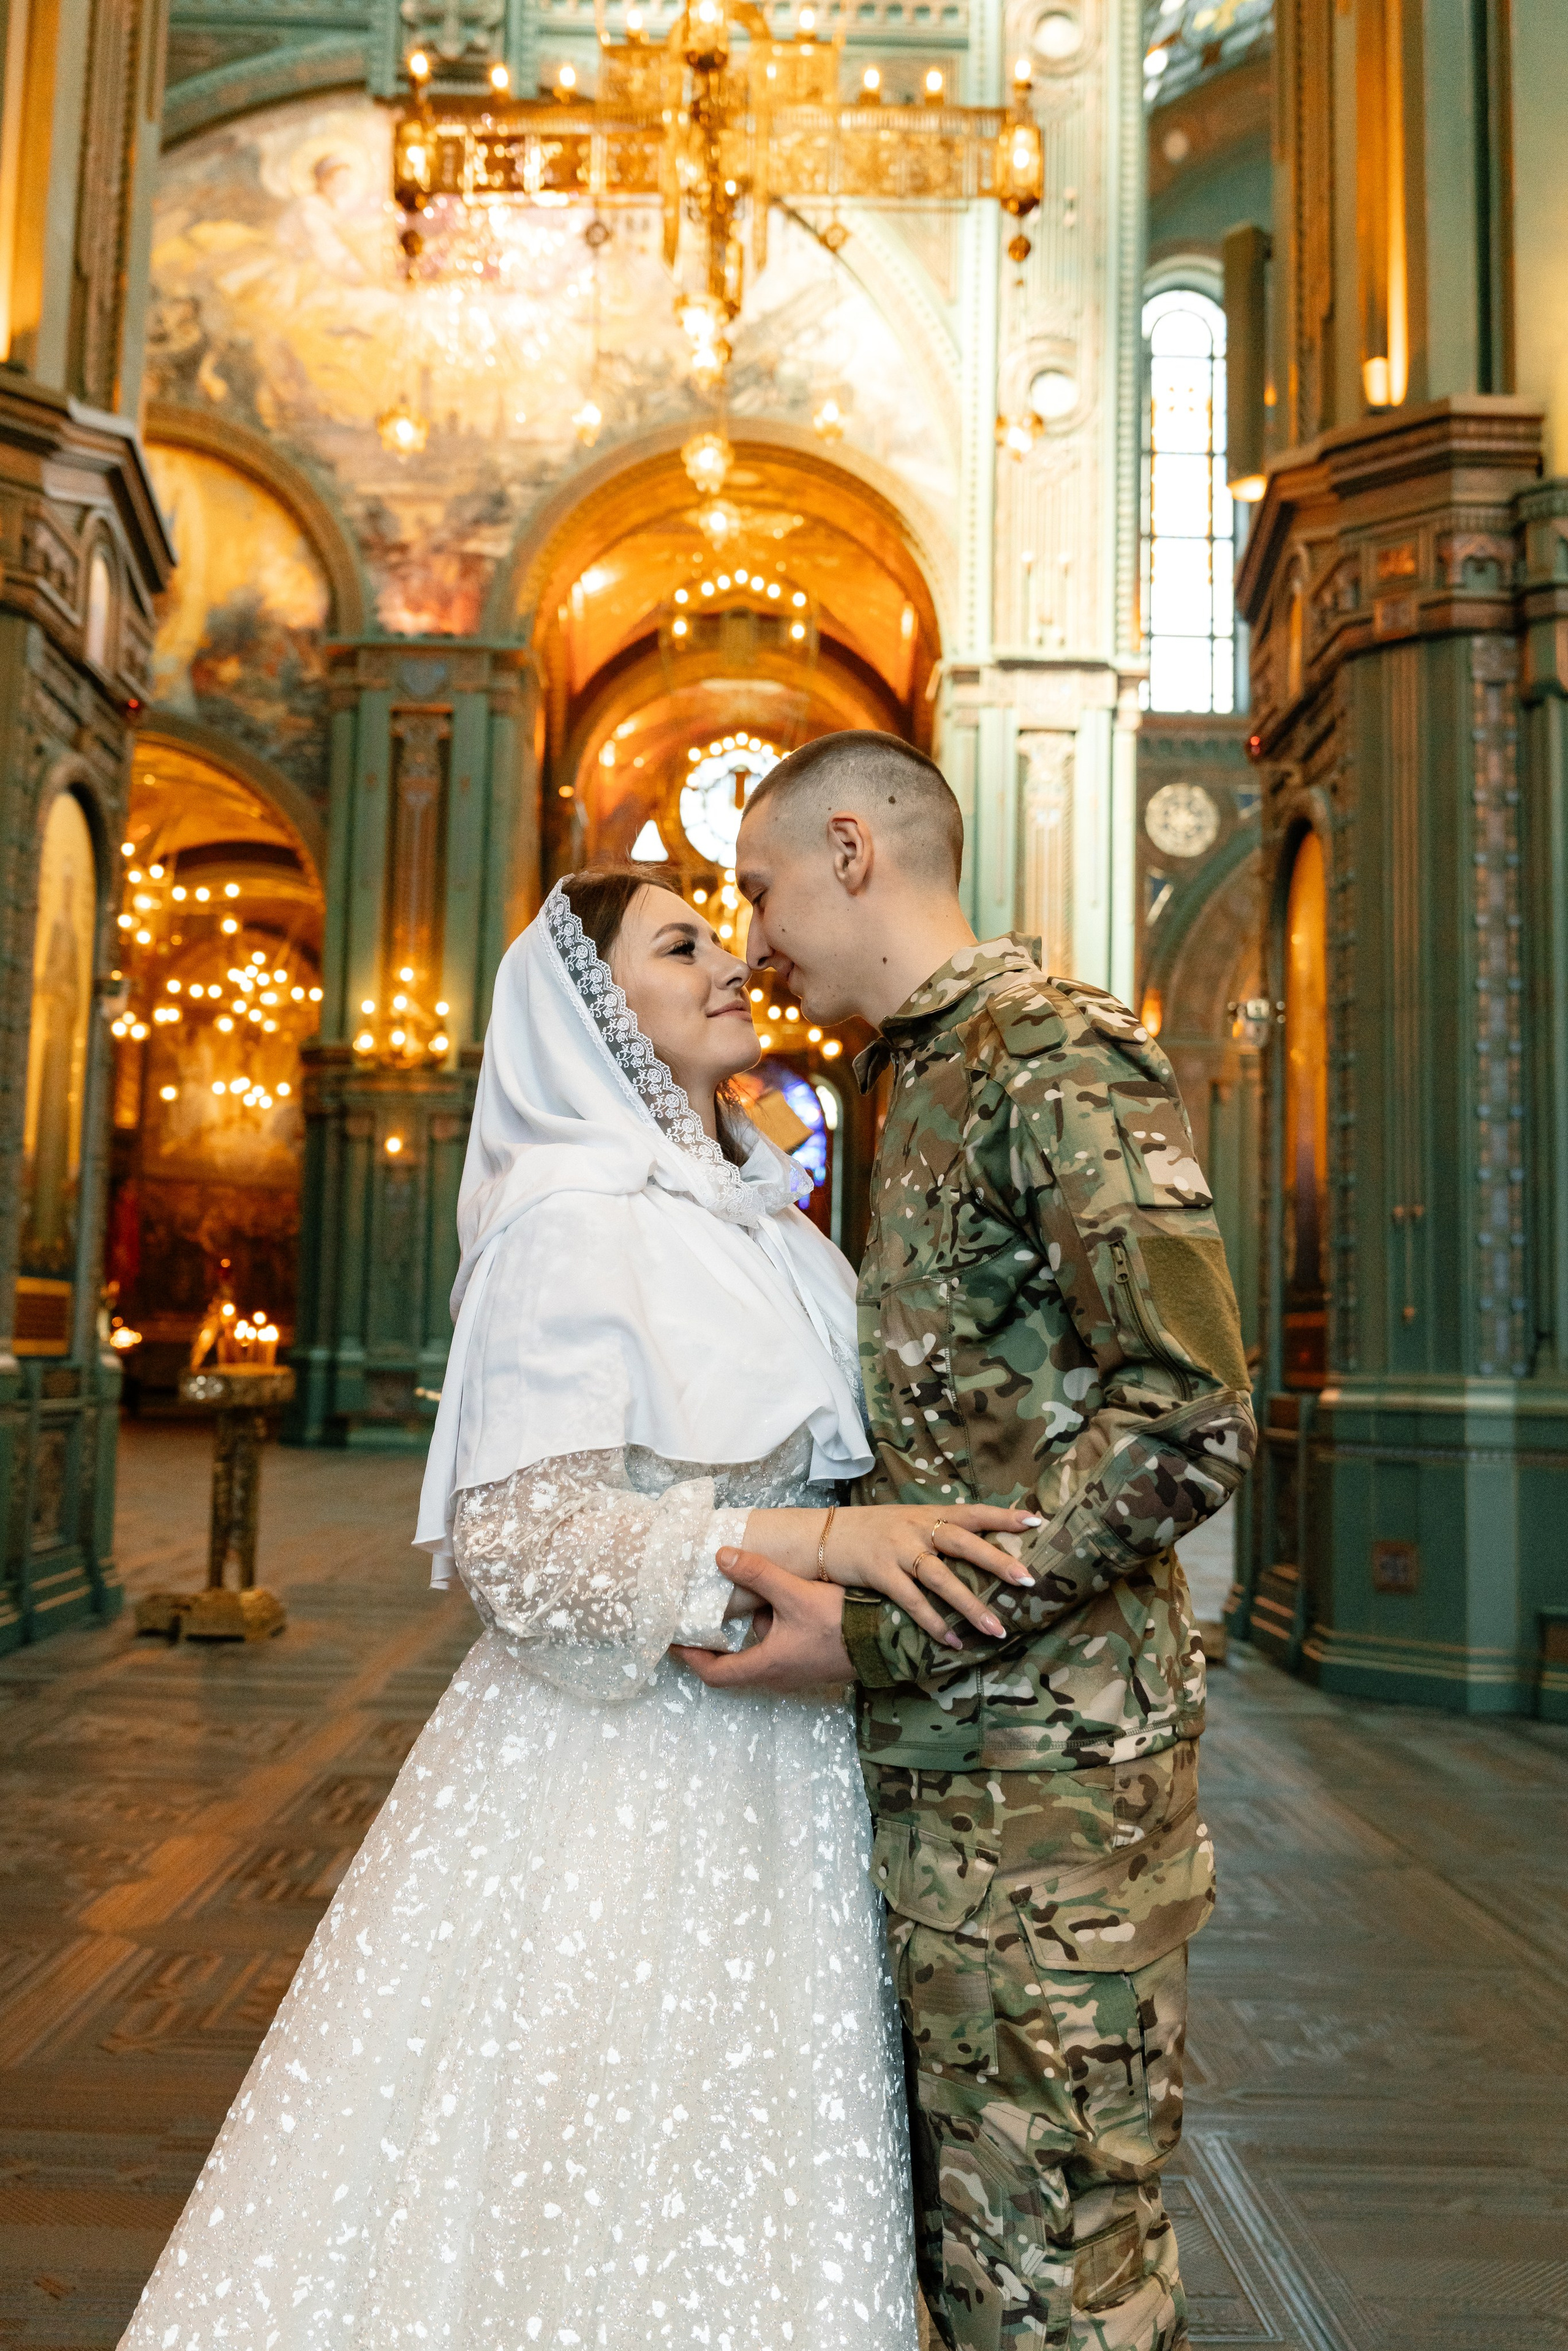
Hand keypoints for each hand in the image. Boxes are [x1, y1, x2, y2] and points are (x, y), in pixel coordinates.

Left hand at [671, 1551, 853, 1691]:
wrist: (888, 1640)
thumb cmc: (839, 1623)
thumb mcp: (793, 1594)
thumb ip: (757, 1574)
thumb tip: (719, 1555)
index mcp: (767, 1665)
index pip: (715, 1673)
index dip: (691, 1658)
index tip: (674, 1642)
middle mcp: (778, 1675)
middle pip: (735, 1666)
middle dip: (716, 1643)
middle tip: (698, 1618)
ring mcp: (797, 1671)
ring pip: (760, 1653)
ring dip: (749, 1631)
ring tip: (740, 1600)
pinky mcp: (813, 1662)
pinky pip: (780, 1649)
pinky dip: (771, 1628)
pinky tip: (779, 1601)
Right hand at [817, 1502, 1039, 1646]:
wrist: (819, 1536)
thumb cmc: (868, 1531)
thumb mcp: (904, 1521)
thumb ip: (935, 1530)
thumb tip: (974, 1547)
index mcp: (927, 1514)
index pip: (972, 1512)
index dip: (1004, 1516)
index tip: (1036, 1522)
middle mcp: (916, 1528)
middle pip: (964, 1542)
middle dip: (997, 1561)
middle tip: (1028, 1579)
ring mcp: (897, 1550)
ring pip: (942, 1577)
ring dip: (971, 1605)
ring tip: (997, 1629)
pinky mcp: (879, 1573)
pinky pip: (911, 1601)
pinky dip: (933, 1622)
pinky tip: (952, 1641)